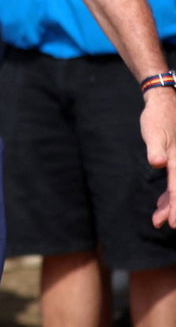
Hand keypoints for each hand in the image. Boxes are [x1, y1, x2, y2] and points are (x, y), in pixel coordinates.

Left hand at [144, 87, 175, 226]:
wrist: (164, 103)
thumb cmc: (158, 118)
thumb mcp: (154, 132)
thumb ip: (156, 148)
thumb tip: (157, 162)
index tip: (174, 223)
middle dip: (172, 208)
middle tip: (162, 223)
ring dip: (169, 203)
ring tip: (157, 220)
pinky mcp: (174, 160)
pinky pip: (174, 181)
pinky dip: (169, 194)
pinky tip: (161, 204)